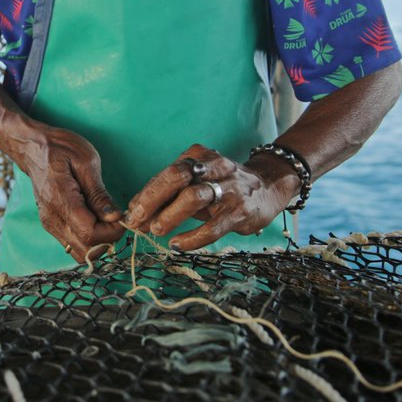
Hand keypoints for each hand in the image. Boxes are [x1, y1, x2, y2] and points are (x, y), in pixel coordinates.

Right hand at [18, 126, 124, 261]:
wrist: (32, 147)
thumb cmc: (60, 148)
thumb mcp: (86, 161)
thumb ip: (99, 193)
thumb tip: (114, 217)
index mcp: (60, 200)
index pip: (89, 234)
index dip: (111, 231)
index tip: (121, 216)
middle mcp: (52, 219)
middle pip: (86, 249)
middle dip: (107, 239)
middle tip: (115, 217)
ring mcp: (50, 225)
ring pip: (80, 252)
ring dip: (99, 242)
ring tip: (105, 218)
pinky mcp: (52, 226)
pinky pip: (74, 244)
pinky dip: (89, 239)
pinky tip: (94, 219)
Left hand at [124, 144, 292, 250]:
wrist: (269, 186)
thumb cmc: (224, 186)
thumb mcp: (198, 181)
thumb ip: (170, 193)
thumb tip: (137, 212)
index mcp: (199, 157)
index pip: (167, 173)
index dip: (146, 193)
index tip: (132, 212)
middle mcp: (214, 168)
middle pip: (176, 177)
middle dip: (152, 199)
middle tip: (138, 219)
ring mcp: (229, 189)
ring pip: (193, 198)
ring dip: (170, 216)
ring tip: (156, 230)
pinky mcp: (240, 212)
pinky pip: (213, 227)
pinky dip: (192, 237)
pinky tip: (178, 244)